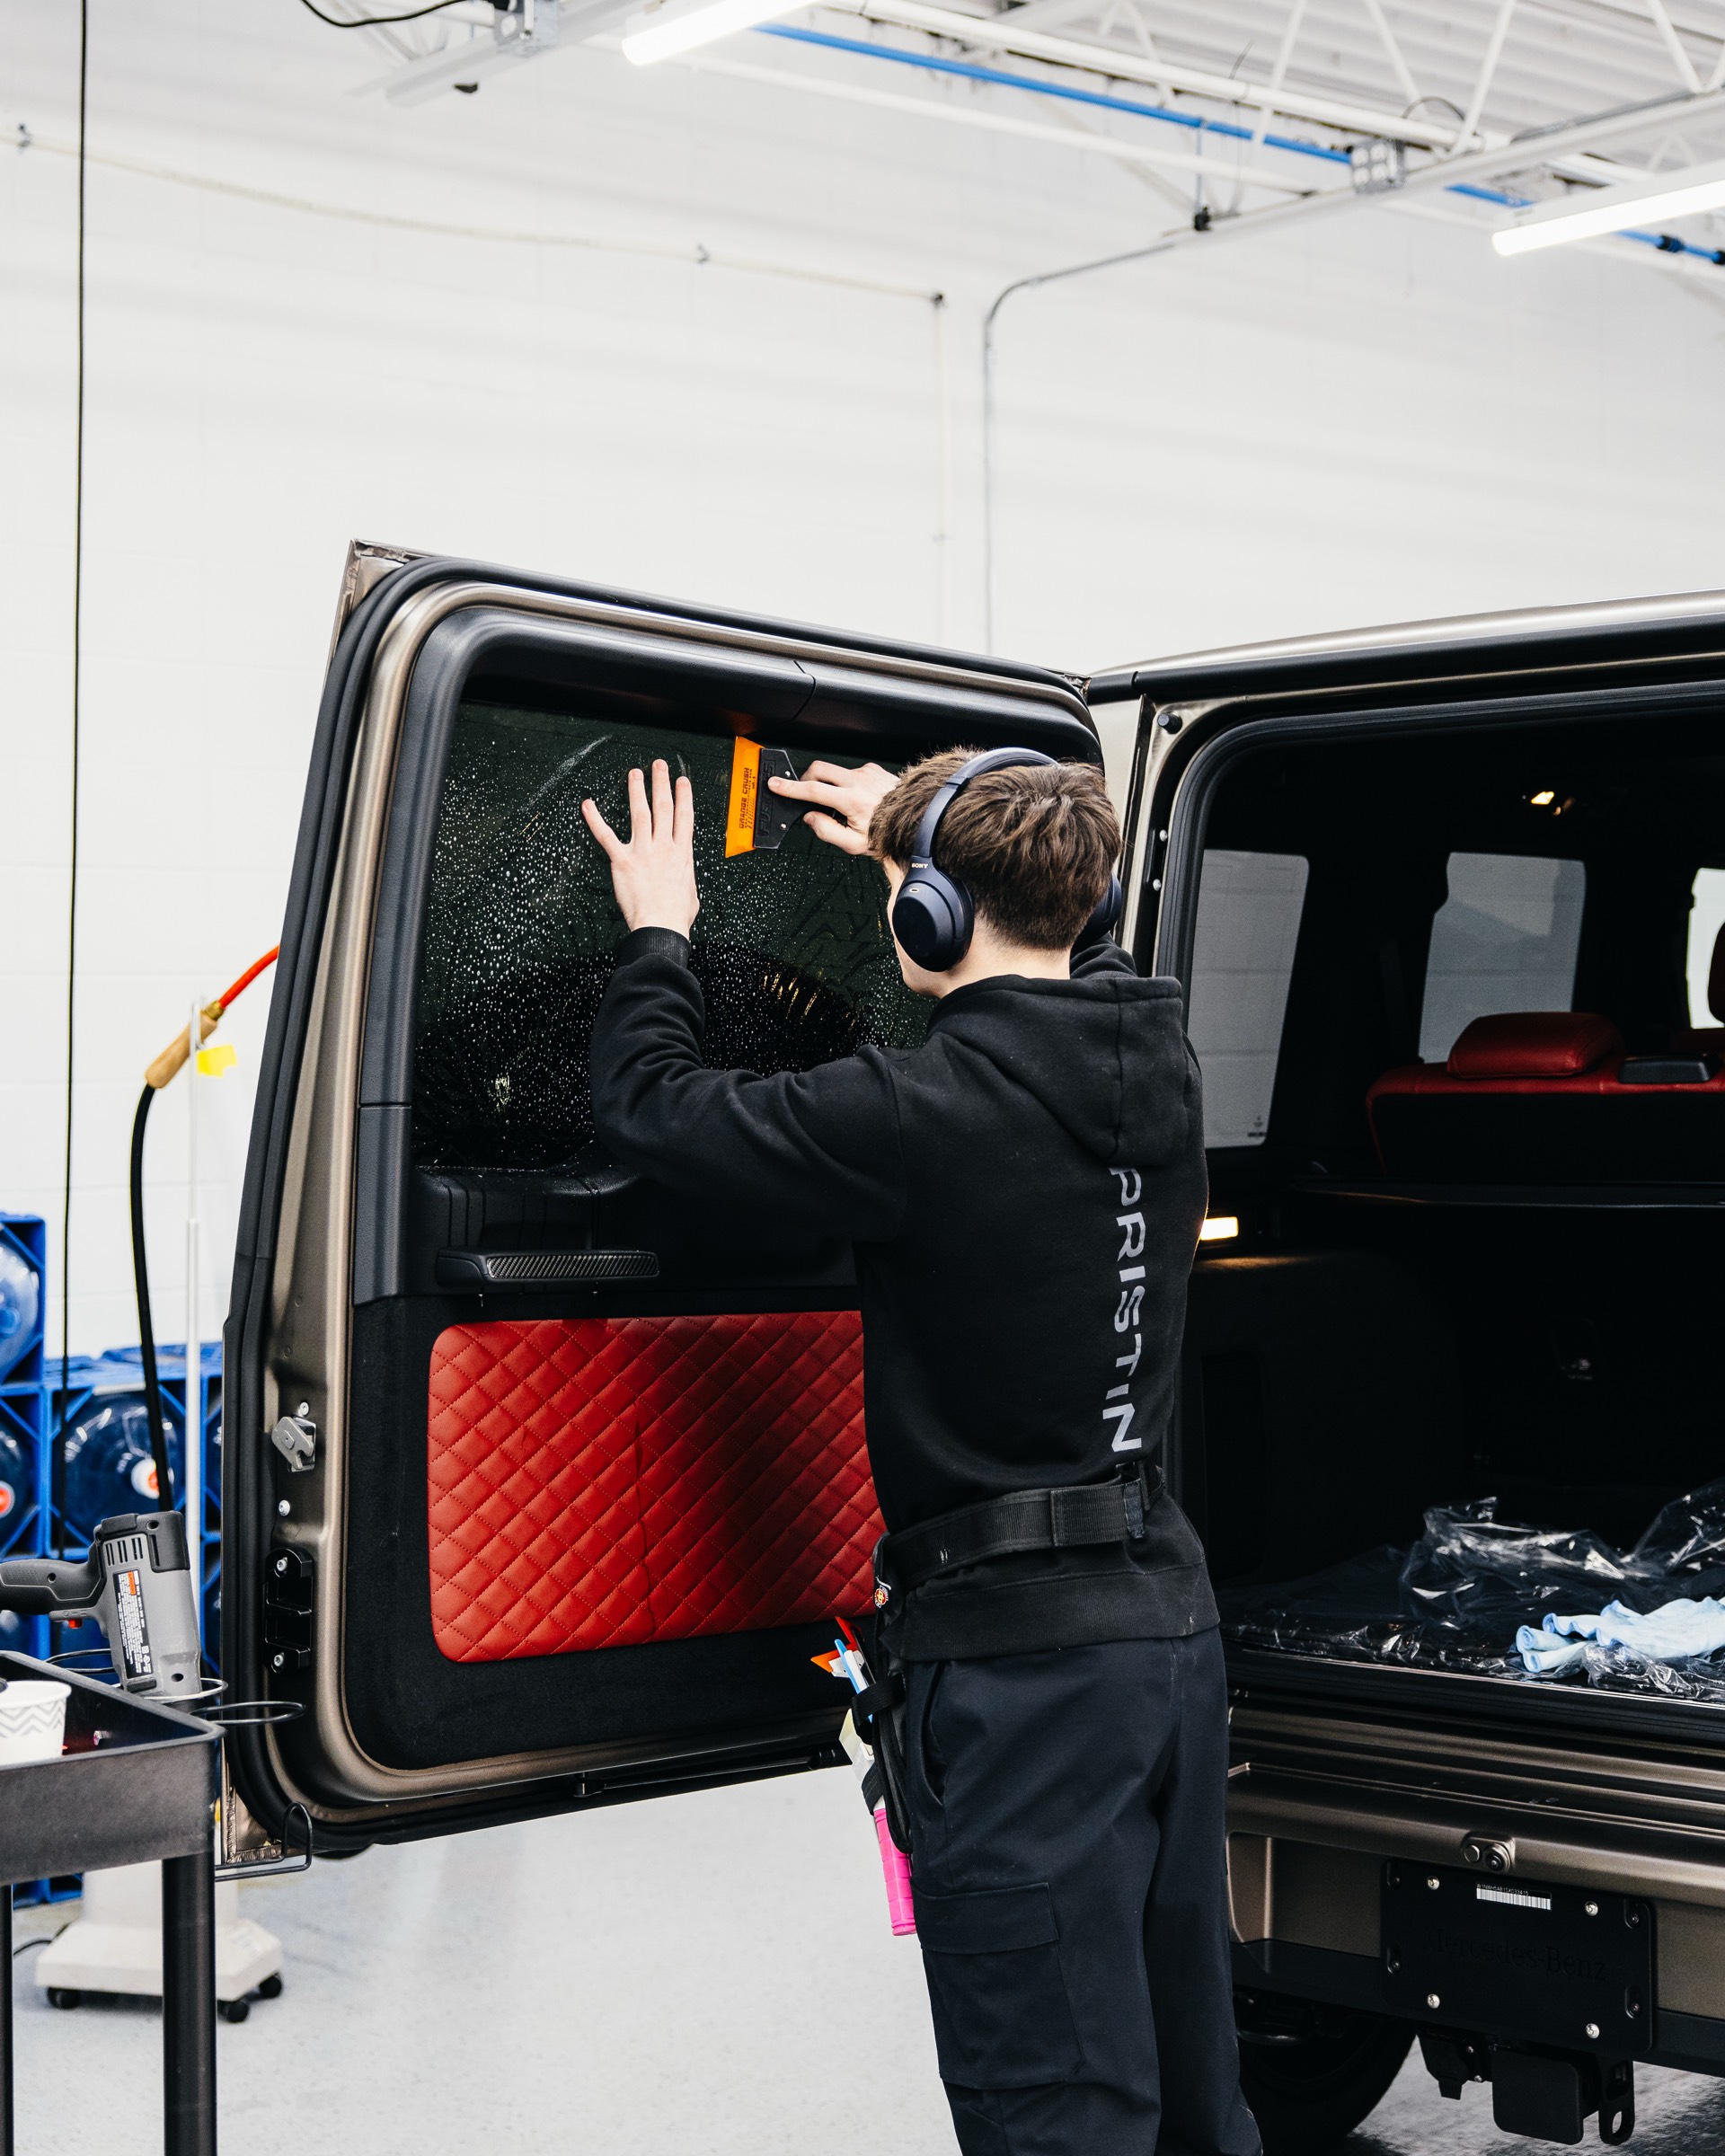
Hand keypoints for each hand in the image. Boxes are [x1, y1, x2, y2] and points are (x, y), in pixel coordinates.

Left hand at [582, 760, 699, 935]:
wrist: (660, 927)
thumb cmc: (675, 916)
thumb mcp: (691, 894)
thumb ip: (685, 880)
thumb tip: (683, 883)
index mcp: (682, 854)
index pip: (684, 816)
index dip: (683, 795)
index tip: (681, 781)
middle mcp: (664, 847)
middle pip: (663, 807)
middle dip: (660, 783)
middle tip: (658, 766)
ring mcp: (643, 852)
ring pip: (639, 813)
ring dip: (636, 791)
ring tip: (635, 773)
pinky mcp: (622, 861)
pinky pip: (606, 836)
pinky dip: (595, 819)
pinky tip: (589, 805)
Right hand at [767, 759, 898, 856]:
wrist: (913, 821)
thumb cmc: (886, 833)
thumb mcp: (853, 844)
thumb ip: (827, 831)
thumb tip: (810, 818)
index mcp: (852, 801)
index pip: (813, 790)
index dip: (790, 788)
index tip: (776, 784)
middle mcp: (858, 782)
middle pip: (819, 769)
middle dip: (806, 778)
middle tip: (805, 793)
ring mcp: (867, 773)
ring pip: (835, 770)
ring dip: (829, 783)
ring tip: (839, 803)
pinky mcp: (873, 769)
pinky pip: (851, 771)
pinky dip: (846, 782)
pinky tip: (855, 797)